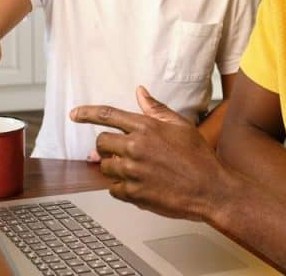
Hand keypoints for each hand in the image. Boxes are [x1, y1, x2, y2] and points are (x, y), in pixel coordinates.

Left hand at [70, 87, 226, 221]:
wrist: (211, 190)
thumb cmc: (199, 158)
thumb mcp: (181, 126)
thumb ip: (156, 109)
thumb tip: (140, 92)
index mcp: (146, 128)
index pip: (107, 115)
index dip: (87, 113)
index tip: (75, 114)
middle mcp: (136, 147)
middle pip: (101, 142)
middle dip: (107, 147)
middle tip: (122, 152)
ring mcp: (133, 171)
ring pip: (105, 167)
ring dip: (115, 168)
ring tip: (137, 171)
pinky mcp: (134, 193)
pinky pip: (113, 189)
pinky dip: (122, 188)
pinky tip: (140, 185)